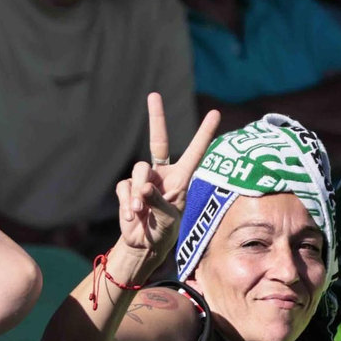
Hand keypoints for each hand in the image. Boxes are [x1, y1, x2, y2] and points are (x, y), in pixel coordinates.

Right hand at [116, 93, 220, 257]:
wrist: (143, 246)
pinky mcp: (127, 188)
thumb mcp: (168, 220)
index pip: (194, 152)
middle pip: (158, 140)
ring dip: (138, 191)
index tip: (215, 113)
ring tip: (139, 211)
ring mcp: (144, 180)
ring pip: (138, 171)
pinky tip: (132, 216)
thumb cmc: (164, 233)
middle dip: (156, 117)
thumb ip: (158, 202)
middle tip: (154, 95)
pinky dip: (127, 202)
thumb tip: (145, 186)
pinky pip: (125, 187)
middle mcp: (163, 174)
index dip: (204, 133)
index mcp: (181, 179)